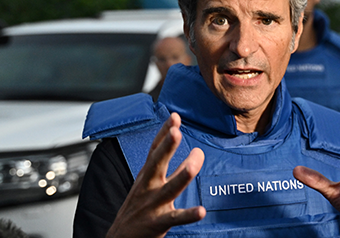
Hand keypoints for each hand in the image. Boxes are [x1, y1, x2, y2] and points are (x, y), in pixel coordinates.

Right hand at [107, 113, 205, 237]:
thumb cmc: (138, 209)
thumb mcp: (150, 184)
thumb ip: (171, 169)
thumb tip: (190, 153)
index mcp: (147, 175)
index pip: (155, 150)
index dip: (164, 133)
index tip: (174, 116)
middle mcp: (148, 187)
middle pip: (157, 163)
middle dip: (166, 147)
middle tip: (176, 131)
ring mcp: (152, 204)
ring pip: (169, 188)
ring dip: (182, 175)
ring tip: (195, 161)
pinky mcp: (157, 222)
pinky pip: (175, 218)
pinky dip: (188, 215)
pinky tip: (201, 211)